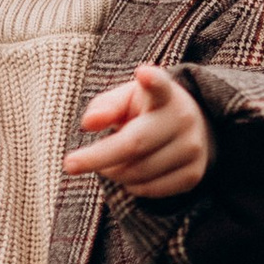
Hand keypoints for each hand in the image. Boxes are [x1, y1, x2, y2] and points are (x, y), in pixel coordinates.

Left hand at [67, 63, 212, 201]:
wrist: (192, 129)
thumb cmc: (146, 111)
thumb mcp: (125, 100)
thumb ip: (105, 106)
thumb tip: (89, 123)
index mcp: (165, 94)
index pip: (160, 85)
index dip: (152, 81)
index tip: (143, 73)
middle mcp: (183, 119)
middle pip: (134, 144)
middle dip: (97, 157)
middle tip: (70, 164)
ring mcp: (193, 148)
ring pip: (138, 172)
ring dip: (113, 172)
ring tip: (109, 162)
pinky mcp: (194, 174)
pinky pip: (149, 189)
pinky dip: (130, 186)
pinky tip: (129, 172)